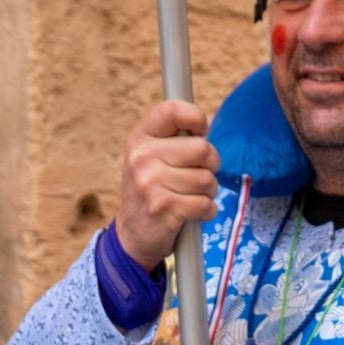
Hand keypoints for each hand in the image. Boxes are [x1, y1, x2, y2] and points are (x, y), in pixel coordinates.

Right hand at [118, 100, 219, 270]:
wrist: (132, 234)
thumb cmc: (153, 190)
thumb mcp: (151, 158)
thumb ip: (174, 139)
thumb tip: (203, 122)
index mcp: (141, 138)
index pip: (172, 109)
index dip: (196, 117)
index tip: (200, 132)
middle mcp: (142, 156)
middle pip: (203, 149)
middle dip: (211, 166)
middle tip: (197, 177)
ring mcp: (150, 182)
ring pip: (208, 179)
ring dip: (208, 192)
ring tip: (189, 197)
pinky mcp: (164, 207)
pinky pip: (206, 204)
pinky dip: (207, 211)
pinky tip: (192, 213)